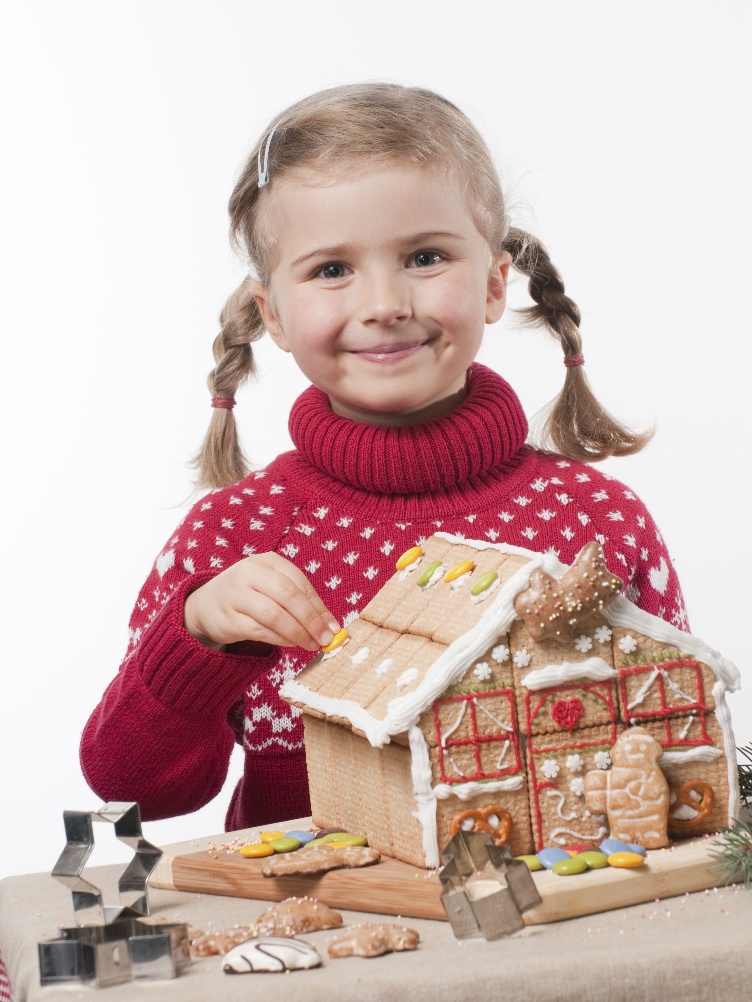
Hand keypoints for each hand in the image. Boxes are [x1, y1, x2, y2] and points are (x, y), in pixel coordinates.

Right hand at [183, 553, 339, 651]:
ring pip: (275, 615)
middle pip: (289, 596)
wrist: (206, 605)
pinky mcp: (228, 618)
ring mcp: (236, 595)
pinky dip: (280, 639)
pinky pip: (260, 631)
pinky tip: (291, 644)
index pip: (299, 583)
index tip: (333, 626)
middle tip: (325, 638)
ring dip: (298, 632)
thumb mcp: (272, 588)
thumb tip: (330, 624)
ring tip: (311, 644)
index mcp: (267, 561)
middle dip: (311, 620)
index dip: (319, 606)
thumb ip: (299, 601)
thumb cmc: (250, 595)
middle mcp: (249, 573)